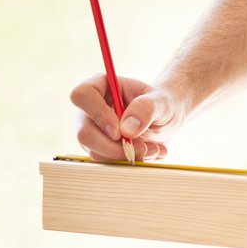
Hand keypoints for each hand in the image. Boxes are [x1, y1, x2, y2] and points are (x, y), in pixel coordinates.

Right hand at [69, 75, 184, 161]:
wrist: (164, 119)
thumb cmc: (160, 104)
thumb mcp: (161, 102)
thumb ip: (146, 109)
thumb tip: (126, 130)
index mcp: (102, 85)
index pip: (83, 95)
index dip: (98, 115)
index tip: (119, 132)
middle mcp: (90, 108)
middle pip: (84, 132)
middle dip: (113, 147)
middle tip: (141, 148)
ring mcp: (91, 130)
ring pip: (93, 151)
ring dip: (124, 156)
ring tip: (151, 149)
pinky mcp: (98, 148)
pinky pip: (104, 161)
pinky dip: (127, 161)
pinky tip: (147, 153)